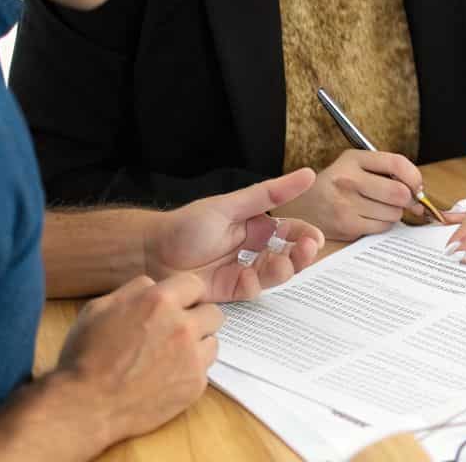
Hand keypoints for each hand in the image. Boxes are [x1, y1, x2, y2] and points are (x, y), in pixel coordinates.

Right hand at [53, 272, 220, 443]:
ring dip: (197, 344)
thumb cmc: (86, 356)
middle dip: (196, 318)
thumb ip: (134, 290)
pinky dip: (190, 370)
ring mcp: (192, 357)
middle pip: (212, 312)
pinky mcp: (195, 384)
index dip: (184, 295)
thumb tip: (154, 285)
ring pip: (213, 340)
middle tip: (174, 331)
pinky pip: (205, 368)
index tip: (177, 305)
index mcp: (159, 302)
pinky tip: (166, 376)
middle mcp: (183, 326)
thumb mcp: (99, 308)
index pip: (195, 285)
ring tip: (170, 355)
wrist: (87, 406)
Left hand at [145, 170, 325, 301]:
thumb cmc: (187, 225)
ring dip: (283, 269)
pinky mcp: (230, 290)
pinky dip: (256, 284)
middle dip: (300, 255)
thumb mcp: (232, 204)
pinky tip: (249, 276)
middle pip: (288, 254)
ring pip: (274, 273)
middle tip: (306, 252)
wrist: (151, 251)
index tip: (314, 238)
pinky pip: (252, 290)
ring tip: (282, 264)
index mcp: (256, 226)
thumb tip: (306, 175)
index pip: (289, 231)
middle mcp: (252, 249)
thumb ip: (271, 193)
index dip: (304, 235)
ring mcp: (242, 270)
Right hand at [275, 150, 429, 241]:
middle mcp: (348, 179)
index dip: (415, 177)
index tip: (417, 186)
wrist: (301, 207)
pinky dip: (382, 224)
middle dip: (407, 200)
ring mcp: (346, 204)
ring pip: (394, 213)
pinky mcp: (347, 226)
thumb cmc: (334, 186)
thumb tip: (420, 195)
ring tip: (378, 208)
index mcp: (353, 159)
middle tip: (403, 201)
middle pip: (399, 192)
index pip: (397, 163)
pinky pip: (382, 227)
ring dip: (394, 213)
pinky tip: (369, 218)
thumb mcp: (354, 166)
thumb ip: (386, 172)